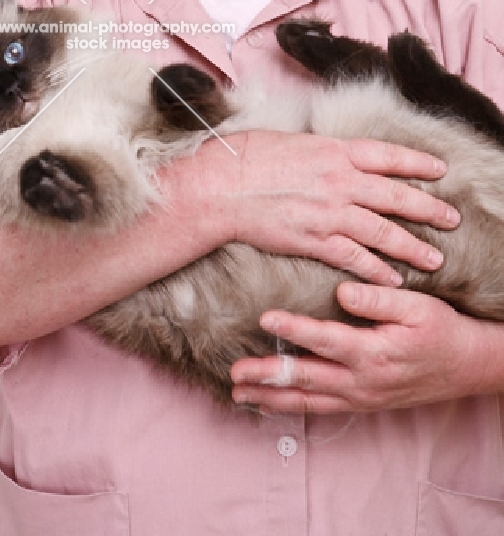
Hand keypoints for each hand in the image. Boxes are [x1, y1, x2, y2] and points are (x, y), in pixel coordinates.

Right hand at [211, 129, 456, 284]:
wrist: (221, 187)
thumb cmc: (244, 157)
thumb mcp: (290, 140)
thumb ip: (319, 151)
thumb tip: (330, 154)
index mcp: (334, 151)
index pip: (388, 155)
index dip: (417, 163)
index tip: (439, 170)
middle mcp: (340, 181)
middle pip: (397, 196)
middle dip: (428, 209)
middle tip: (452, 219)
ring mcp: (330, 213)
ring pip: (384, 232)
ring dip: (412, 247)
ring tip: (434, 259)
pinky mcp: (315, 240)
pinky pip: (355, 258)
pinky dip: (377, 270)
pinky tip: (393, 280)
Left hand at [230, 283, 500, 412]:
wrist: (467, 366)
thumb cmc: (440, 330)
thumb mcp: (418, 306)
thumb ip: (378, 300)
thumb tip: (342, 293)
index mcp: (373, 353)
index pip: (325, 339)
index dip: (293, 329)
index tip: (265, 317)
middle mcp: (362, 381)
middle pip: (306, 379)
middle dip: (268, 376)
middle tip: (235, 372)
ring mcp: (360, 396)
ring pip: (309, 401)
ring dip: (272, 397)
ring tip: (239, 393)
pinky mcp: (362, 403)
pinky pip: (321, 408)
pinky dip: (293, 407)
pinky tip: (269, 403)